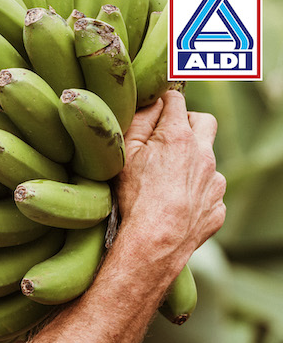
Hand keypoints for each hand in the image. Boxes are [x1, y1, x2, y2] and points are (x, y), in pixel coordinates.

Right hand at [115, 91, 226, 268]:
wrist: (155, 241)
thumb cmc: (134, 197)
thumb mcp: (125, 155)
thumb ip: (138, 122)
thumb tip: (151, 104)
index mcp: (178, 136)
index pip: (176, 101)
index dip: (163, 102)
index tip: (155, 109)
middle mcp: (203, 154)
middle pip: (204, 122)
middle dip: (189, 122)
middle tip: (169, 137)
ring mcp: (214, 181)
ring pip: (207, 160)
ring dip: (191, 163)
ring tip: (166, 182)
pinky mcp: (217, 206)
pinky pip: (209, 192)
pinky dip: (195, 193)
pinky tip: (176, 206)